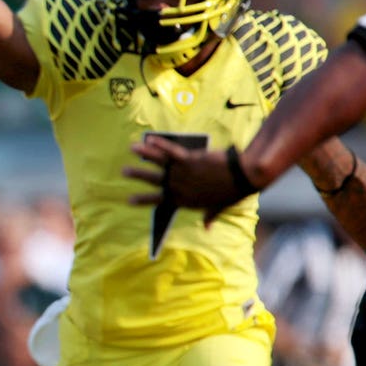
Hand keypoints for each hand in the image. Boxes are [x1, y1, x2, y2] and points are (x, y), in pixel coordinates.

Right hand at [123, 137, 252, 223]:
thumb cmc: (231, 194)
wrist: (242, 177)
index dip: (142, 200)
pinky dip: (160, 143)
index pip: (158, 200)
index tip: (129, 200)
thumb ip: (209, 216)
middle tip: (124, 171)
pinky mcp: (189, 159)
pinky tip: (150, 138)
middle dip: (137, 175)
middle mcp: (179, 186)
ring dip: (144, 154)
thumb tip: (207, 227)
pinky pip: (170, 150)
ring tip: (132, 148)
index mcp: (184, 200)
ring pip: (159, 162)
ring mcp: (183, 172)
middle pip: (153, 180)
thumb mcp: (218, 208)